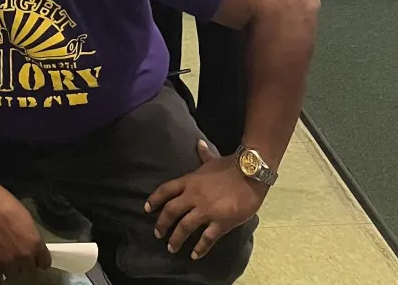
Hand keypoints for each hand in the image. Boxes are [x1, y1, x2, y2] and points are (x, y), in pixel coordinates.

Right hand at [0, 179, 51, 281]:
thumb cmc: (5, 204)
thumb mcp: (26, 218)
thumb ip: (31, 236)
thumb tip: (31, 245)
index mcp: (35, 243)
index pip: (45, 263)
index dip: (39, 261)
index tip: (35, 260)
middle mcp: (25, 256)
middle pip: (30, 272)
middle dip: (25, 266)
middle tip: (19, 260)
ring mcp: (9, 263)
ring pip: (15, 278)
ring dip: (11, 272)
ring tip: (7, 264)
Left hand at [146, 139, 264, 259]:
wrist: (250, 174)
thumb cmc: (231, 166)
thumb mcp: (213, 160)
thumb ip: (203, 155)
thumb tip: (199, 143)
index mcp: (190, 181)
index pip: (166, 190)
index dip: (154, 200)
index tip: (146, 209)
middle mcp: (193, 196)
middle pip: (171, 211)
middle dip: (162, 224)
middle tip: (157, 234)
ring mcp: (206, 210)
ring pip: (185, 226)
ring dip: (176, 238)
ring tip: (171, 248)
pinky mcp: (220, 222)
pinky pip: (207, 238)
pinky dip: (199, 249)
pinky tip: (194, 256)